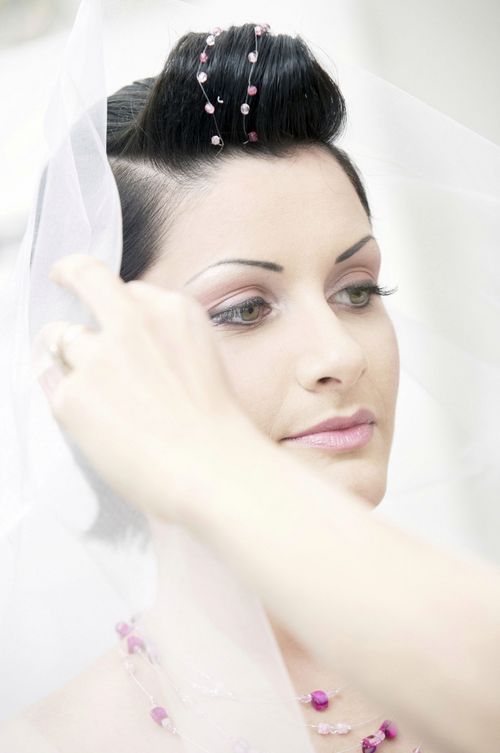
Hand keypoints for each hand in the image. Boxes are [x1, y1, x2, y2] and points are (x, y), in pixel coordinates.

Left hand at [33, 254, 261, 522]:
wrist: (212, 469)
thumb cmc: (216, 430)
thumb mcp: (203, 360)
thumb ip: (165, 340)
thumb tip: (128, 346)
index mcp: (174, 311)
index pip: (131, 289)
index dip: (118, 303)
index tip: (108, 305)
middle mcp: (133, 322)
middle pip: (86, 277)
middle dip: (69, 273)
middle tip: (61, 277)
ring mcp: (99, 355)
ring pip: (61, 337)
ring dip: (68, 356)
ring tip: (91, 392)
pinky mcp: (73, 394)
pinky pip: (54, 385)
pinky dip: (67, 401)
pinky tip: (95, 424)